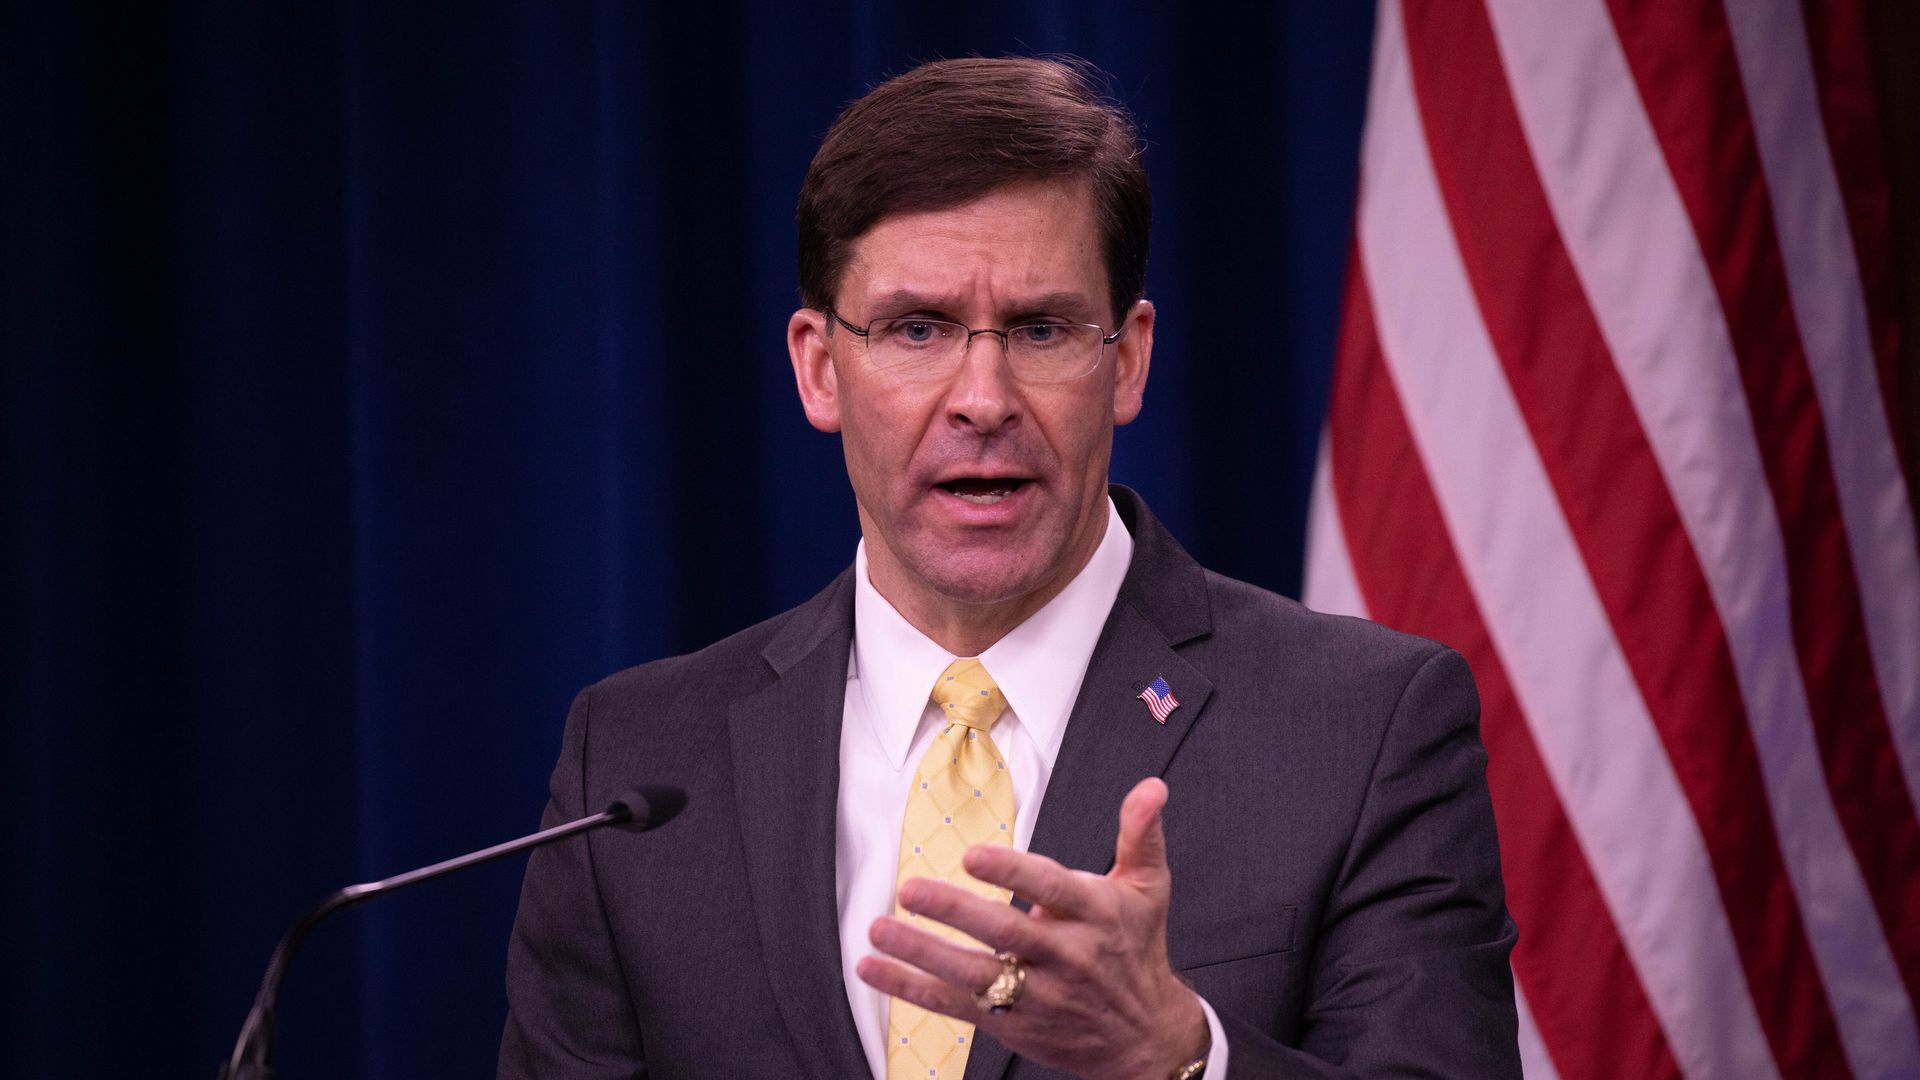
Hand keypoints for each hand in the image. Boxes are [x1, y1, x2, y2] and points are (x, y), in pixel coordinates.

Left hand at [856, 777, 1208, 1079]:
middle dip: (956, 911)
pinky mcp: (1013, 1025)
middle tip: (911, 889)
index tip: (974, 854)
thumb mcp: (1149, 888)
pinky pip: (956, 1006)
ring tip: (880, 930)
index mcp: (1096, 915)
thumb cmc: (1139, 949)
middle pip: (1006, 934)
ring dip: (922, 954)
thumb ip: (1140, 833)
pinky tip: (875, 970)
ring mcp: (1038, 995)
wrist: (1147, 1038)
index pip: (1052, 889)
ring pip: (975, 975)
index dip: (1013, 873)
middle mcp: (1067, 957)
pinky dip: (912, 989)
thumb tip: (1152, 787)